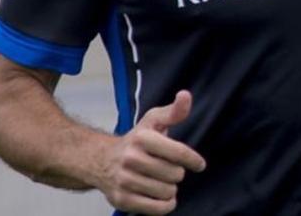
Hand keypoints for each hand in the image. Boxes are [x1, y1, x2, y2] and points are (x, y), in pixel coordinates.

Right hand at [99, 90, 205, 214]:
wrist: (101, 161)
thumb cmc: (136, 141)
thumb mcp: (154, 122)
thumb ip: (174, 111)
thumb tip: (185, 96)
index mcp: (142, 138)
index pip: (179, 153)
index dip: (193, 160)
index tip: (199, 164)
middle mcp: (131, 158)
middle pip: (175, 174)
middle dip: (177, 173)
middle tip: (168, 169)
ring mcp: (124, 180)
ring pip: (167, 192)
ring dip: (170, 189)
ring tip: (162, 181)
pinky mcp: (122, 200)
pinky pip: (156, 209)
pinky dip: (165, 205)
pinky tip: (163, 197)